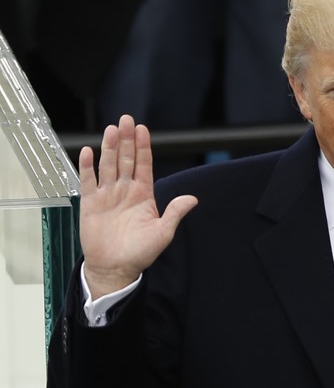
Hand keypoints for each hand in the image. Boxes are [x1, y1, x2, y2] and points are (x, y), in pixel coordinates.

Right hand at [79, 115, 196, 297]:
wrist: (115, 267)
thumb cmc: (140, 252)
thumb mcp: (163, 233)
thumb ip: (175, 213)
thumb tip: (192, 199)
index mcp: (143, 195)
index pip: (144, 165)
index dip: (143, 147)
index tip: (142, 129)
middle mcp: (125, 191)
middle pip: (126, 159)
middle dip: (126, 140)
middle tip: (126, 120)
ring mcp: (107, 195)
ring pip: (108, 165)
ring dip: (109, 147)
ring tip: (111, 129)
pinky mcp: (90, 203)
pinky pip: (88, 180)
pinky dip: (87, 166)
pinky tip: (88, 151)